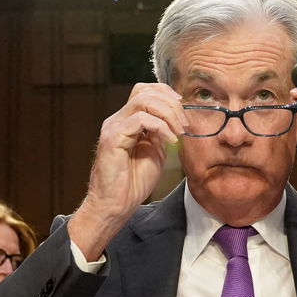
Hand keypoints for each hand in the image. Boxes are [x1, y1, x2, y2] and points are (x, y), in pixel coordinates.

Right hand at [71, 82, 186, 259]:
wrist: (116, 205)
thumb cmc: (133, 183)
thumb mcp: (155, 152)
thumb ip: (162, 134)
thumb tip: (175, 120)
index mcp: (126, 121)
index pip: (144, 91)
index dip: (166, 94)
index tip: (184, 109)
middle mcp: (117, 120)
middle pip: (144, 91)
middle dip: (171, 103)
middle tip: (184, 123)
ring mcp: (113, 127)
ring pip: (143, 101)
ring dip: (168, 113)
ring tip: (179, 131)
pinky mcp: (112, 137)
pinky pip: (140, 120)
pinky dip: (160, 127)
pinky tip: (169, 140)